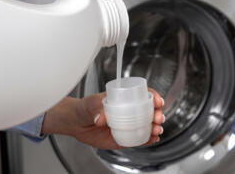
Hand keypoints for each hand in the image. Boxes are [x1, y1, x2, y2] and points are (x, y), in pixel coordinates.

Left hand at [42, 89, 164, 149]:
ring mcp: (128, 125)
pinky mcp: (124, 138)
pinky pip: (139, 139)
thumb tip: (100, 118)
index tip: (157, 101)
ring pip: (147, 126)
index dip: (153, 96)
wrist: (76, 123)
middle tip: (158, 118)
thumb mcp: (90, 104)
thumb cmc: (84, 108)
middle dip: (157, 114)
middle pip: (149, 111)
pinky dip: (148, 140)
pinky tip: (152, 139)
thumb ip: (95, 109)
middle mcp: (129, 111)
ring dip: (155, 127)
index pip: (143, 95)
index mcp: (124, 98)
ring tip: (156, 130)